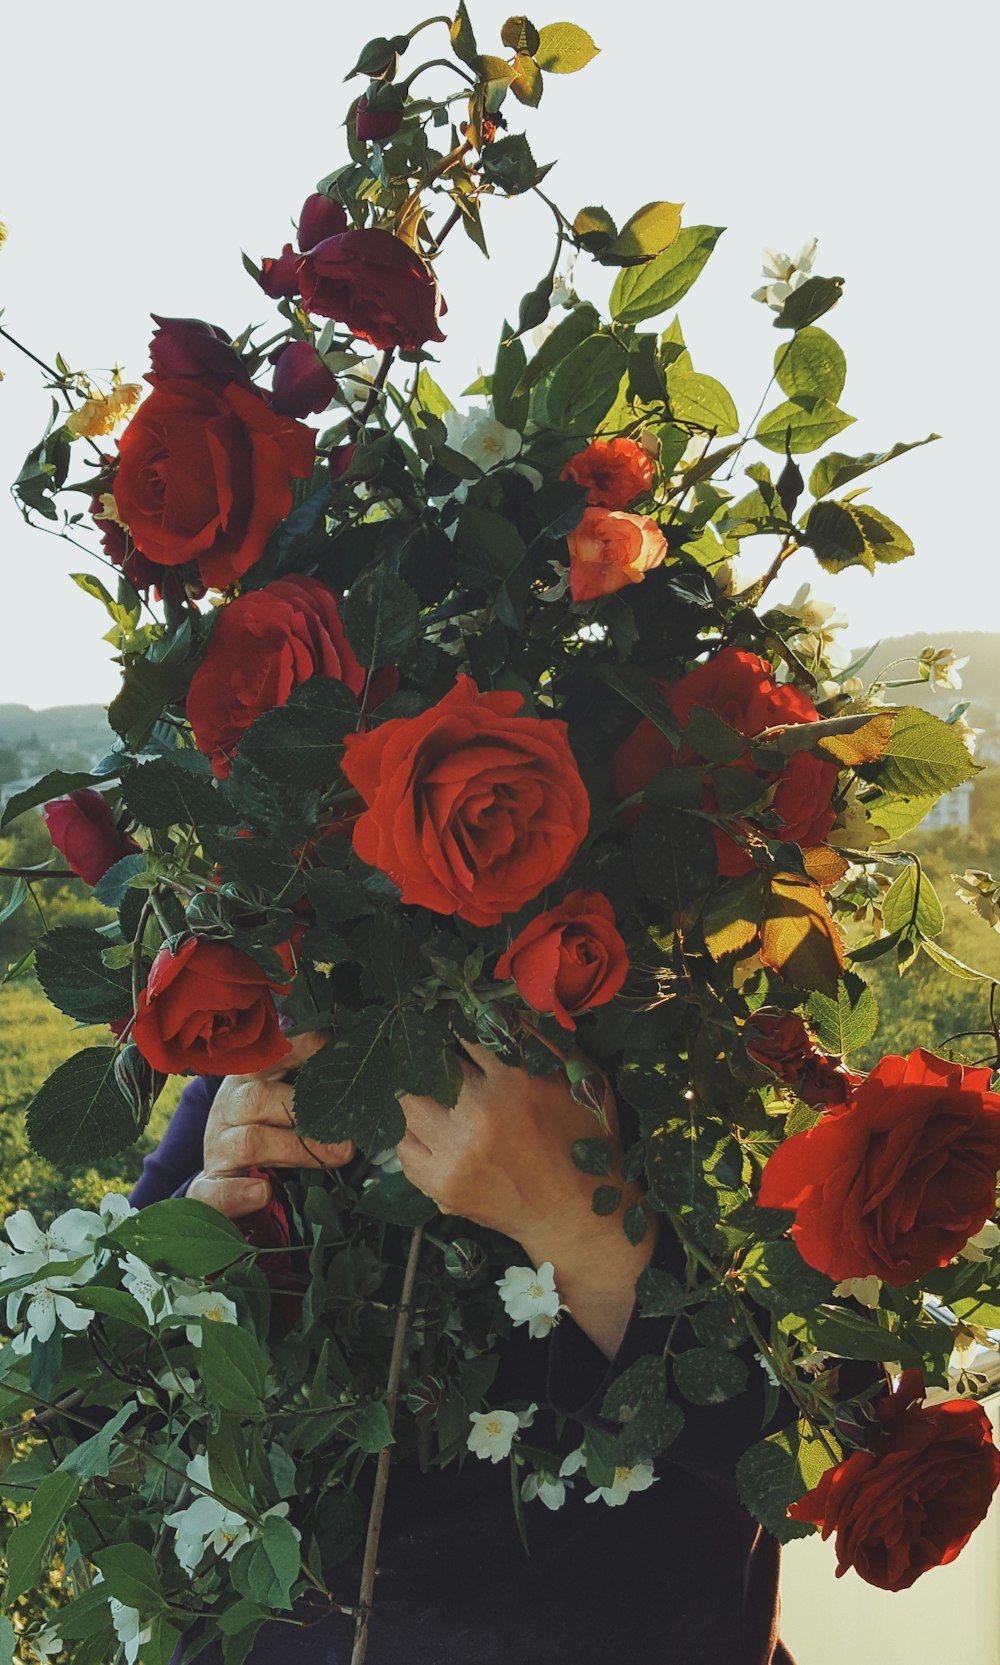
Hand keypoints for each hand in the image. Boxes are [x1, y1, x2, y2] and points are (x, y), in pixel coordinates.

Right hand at [187, 1031, 354, 1219]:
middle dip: (308, 1113)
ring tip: (337, 1156)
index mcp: (250, 1075)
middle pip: (258, 1098)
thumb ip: (318, 1085)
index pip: (274, 1053)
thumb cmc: (273, 1128)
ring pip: (249, 1140)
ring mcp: (217, 1146)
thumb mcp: (290, 1099)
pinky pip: (213, 1192)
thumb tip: (365, 1082)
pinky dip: (236, 1194)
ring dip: (297, 1149)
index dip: (308, 1050)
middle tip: (351, 1133)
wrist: (230, 1177)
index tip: (346, 1053)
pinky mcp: (208, 1188)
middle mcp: (229, 1105)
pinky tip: (261, 1193)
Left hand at [397, 1041, 655, 1356]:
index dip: (453, 1026)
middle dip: (426, 1057)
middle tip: (427, 1054)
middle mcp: (480, 1116)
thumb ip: (541, 1041)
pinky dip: (412, 1135)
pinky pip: (402, 1147)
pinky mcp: (442, 1185)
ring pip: (406, 1105)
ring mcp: (456, 1154)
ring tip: (427, 1092)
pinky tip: (431, 1131)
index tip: (448, 1024)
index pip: (463, 1034)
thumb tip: (499, 1008)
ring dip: (415, 1094)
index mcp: (516, 1082)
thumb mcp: (581, 1079)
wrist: (575, 1216)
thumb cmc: (584, 1141)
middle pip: (425, 1067)